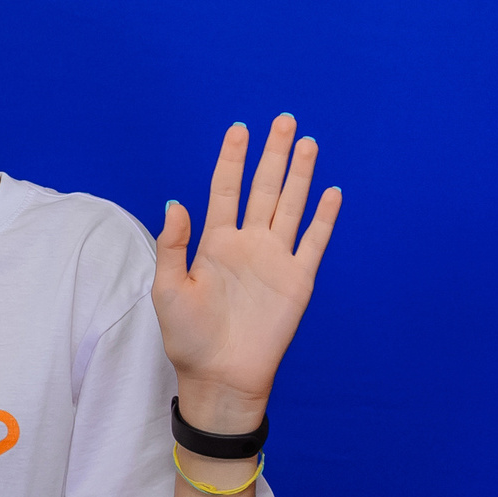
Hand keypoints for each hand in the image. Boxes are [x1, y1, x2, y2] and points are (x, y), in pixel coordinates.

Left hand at [153, 116, 340, 432]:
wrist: (219, 377)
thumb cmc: (188, 337)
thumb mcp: (166, 289)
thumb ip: (173, 245)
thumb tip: (175, 202)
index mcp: (214, 242)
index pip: (226, 189)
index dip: (232, 159)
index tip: (239, 128)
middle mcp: (247, 244)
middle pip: (263, 188)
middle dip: (273, 154)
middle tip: (284, 120)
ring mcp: (275, 260)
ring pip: (290, 206)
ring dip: (299, 175)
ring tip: (307, 142)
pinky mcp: (297, 281)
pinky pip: (313, 243)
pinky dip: (323, 218)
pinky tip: (330, 192)